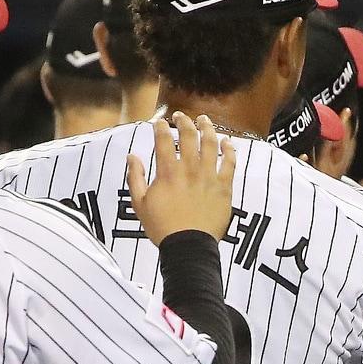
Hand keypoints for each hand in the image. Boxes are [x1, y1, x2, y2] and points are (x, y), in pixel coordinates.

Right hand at [126, 113, 236, 245]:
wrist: (188, 246)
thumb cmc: (162, 227)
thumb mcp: (139, 204)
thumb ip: (135, 177)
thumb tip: (132, 156)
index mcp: (167, 172)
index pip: (163, 140)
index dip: (161, 127)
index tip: (160, 122)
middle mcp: (189, 169)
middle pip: (188, 136)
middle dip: (184, 121)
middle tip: (181, 116)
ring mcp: (209, 177)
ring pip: (211, 144)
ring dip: (207, 128)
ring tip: (204, 119)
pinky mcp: (224, 187)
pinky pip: (230, 163)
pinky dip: (229, 150)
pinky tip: (227, 142)